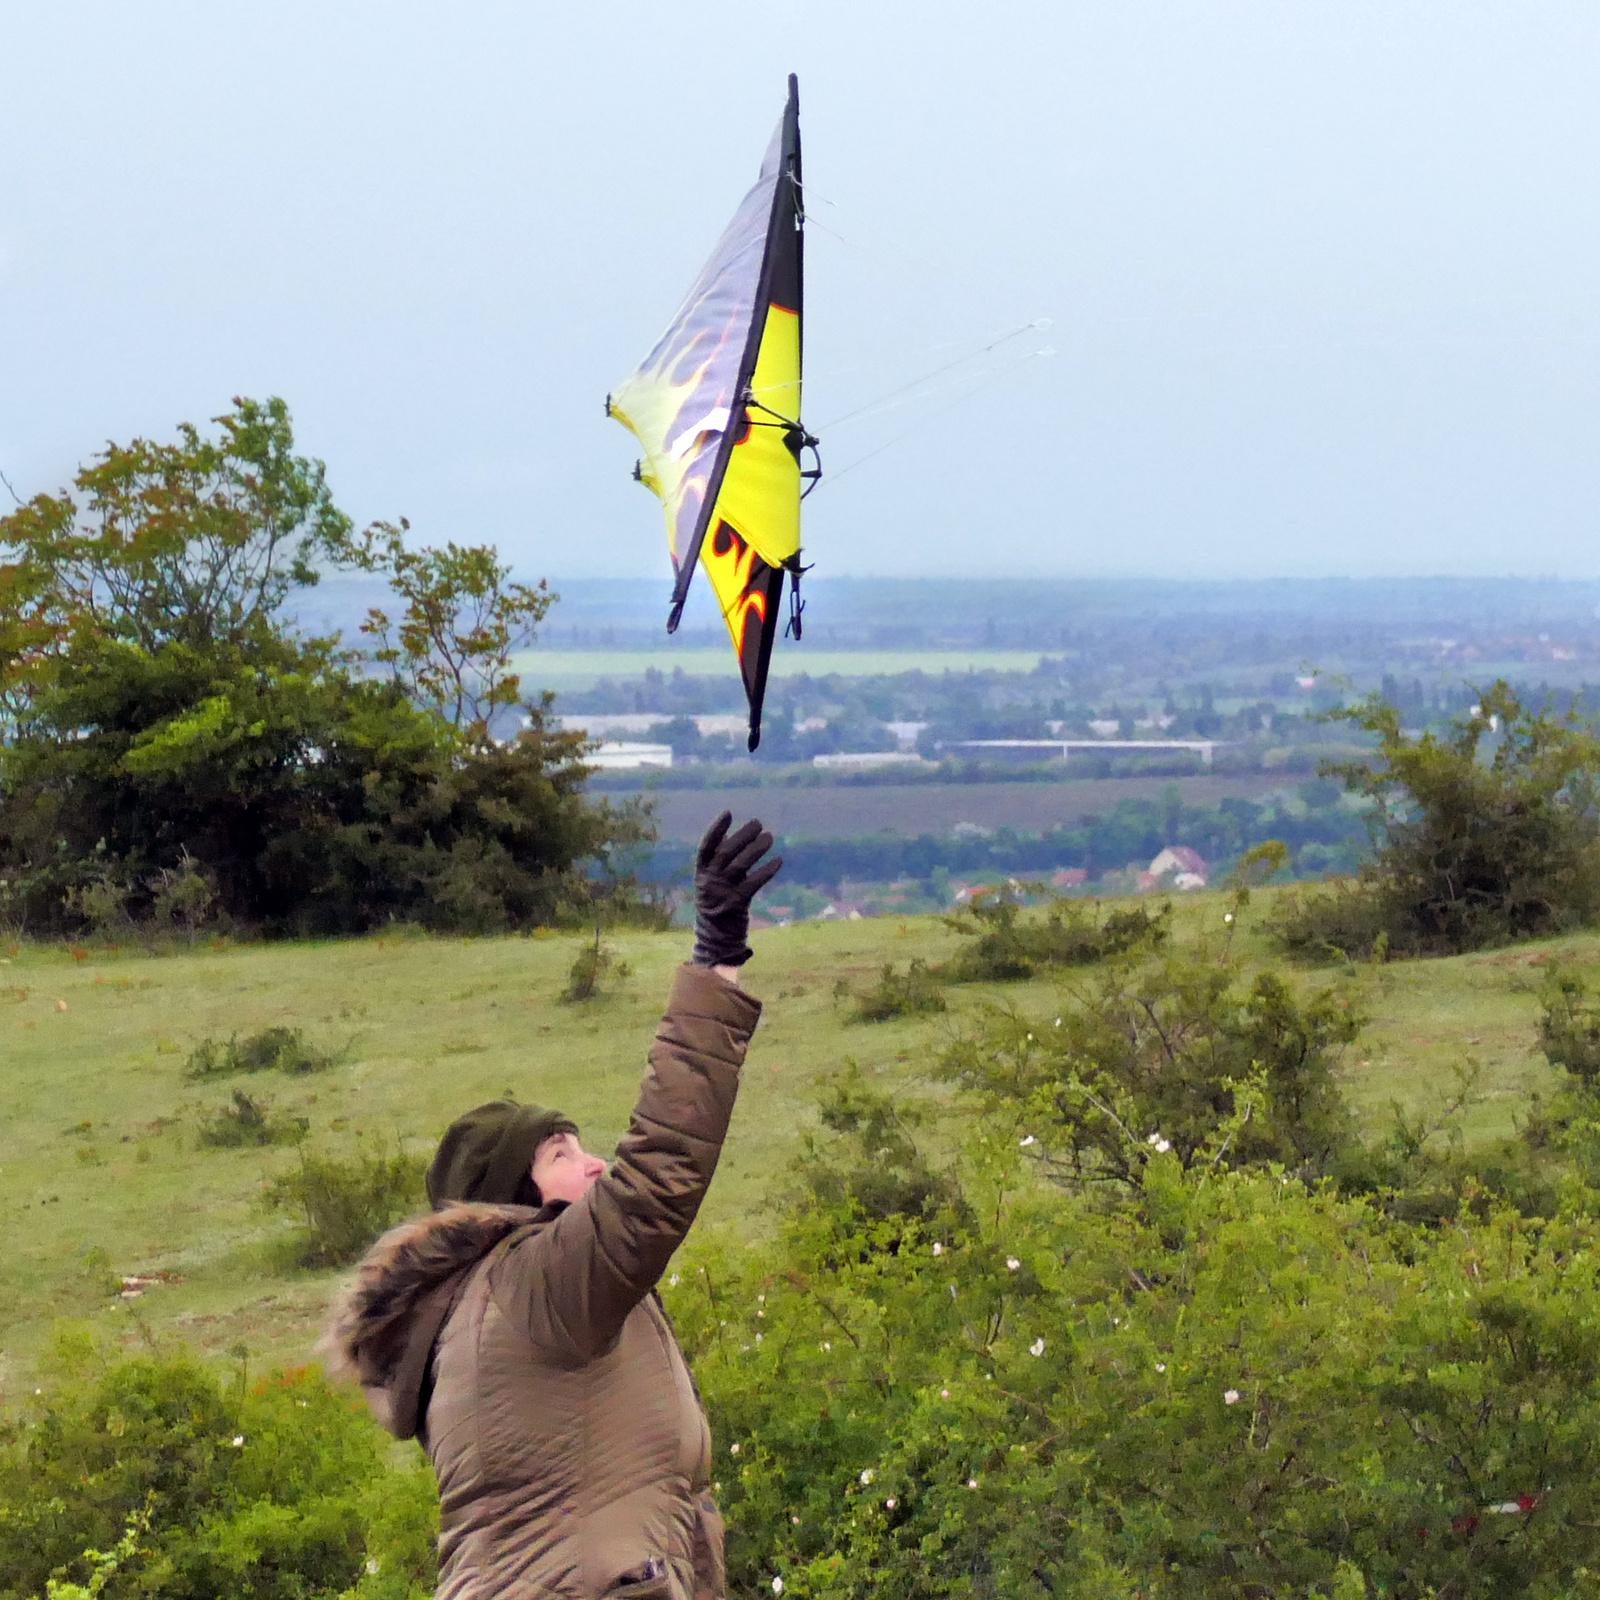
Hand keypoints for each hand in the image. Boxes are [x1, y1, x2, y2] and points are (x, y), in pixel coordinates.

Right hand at [691, 812, 781, 968]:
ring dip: (756, 849)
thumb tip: (729, 835)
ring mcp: (722, 893)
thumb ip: (720, 860)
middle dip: (742, 836)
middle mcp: (709, 881)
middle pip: (725, 853)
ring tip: (770, 837)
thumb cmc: (717, 901)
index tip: (728, 813)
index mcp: (701, 872)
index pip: (706, 847)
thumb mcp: (712, 880)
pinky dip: (767, 871)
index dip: (716, 829)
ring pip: (740, 866)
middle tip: (758, 823)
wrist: (715, 936)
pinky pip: (753, 884)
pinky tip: (778, 860)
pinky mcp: (736, 904)